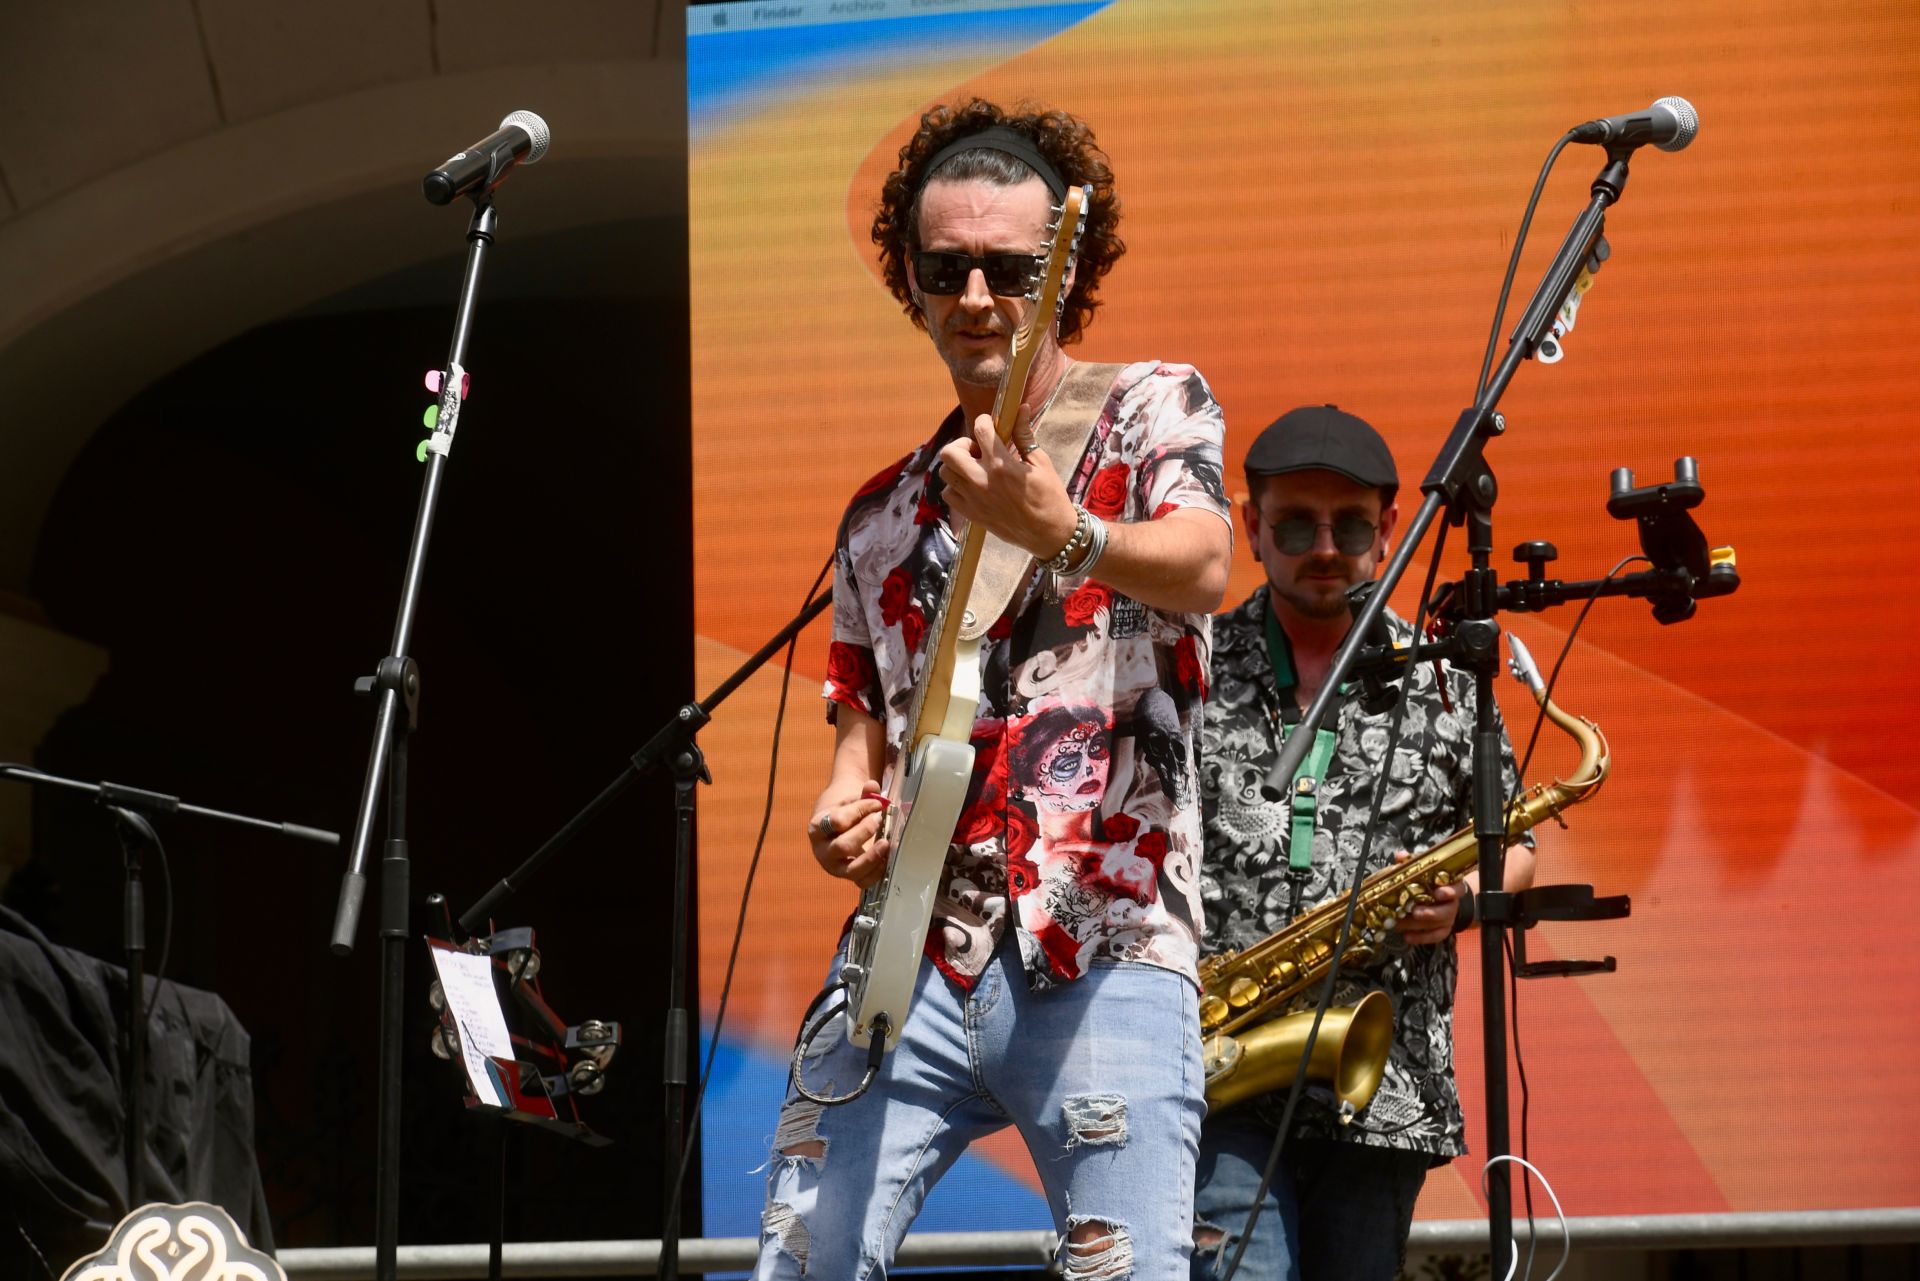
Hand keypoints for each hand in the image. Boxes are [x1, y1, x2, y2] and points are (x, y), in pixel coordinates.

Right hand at [807, 781, 890, 887]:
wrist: (838, 825)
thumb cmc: (845, 811)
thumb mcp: (850, 800)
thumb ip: (863, 793)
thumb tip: (872, 786)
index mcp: (817, 827)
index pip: (838, 821)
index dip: (860, 810)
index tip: (877, 803)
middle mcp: (822, 850)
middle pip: (843, 846)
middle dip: (865, 832)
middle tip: (879, 819)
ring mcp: (834, 867)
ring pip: (852, 870)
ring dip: (871, 857)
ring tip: (885, 843)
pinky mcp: (848, 877)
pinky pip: (862, 882)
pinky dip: (876, 872)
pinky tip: (886, 858)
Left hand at [937, 408, 1078, 557]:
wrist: (1049, 533)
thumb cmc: (1049, 496)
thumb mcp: (1041, 462)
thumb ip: (1024, 435)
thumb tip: (1021, 408)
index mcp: (1003, 465)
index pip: (981, 430)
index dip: (985, 421)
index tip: (991, 425)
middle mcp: (983, 481)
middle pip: (950, 452)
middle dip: (962, 444)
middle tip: (978, 450)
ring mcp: (973, 499)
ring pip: (946, 472)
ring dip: (957, 466)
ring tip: (975, 469)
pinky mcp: (971, 514)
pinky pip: (948, 494)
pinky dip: (956, 486)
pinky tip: (972, 486)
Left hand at [1391, 850, 1464, 944]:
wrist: (1446, 897)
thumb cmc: (1432, 881)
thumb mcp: (1426, 869)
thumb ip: (1414, 862)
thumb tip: (1401, 857)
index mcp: (1452, 886)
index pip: (1457, 889)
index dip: (1450, 892)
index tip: (1438, 893)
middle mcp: (1453, 903)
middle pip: (1446, 911)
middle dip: (1431, 913)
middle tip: (1415, 912)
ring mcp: (1449, 918)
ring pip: (1438, 925)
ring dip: (1419, 926)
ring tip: (1401, 924)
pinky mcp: (1444, 930)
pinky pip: (1435, 937)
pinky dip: (1421, 938)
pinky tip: (1407, 937)